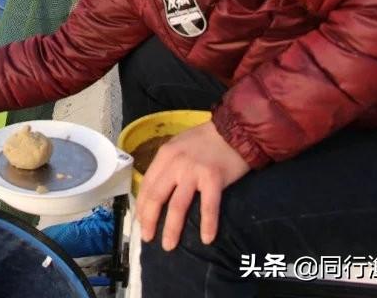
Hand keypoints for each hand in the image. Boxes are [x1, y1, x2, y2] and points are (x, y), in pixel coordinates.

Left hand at [136, 121, 250, 249]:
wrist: (235, 130)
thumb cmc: (206, 140)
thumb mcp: (179, 145)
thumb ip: (168, 165)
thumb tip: (157, 191)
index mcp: (165, 155)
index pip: (147, 185)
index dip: (142, 207)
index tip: (141, 222)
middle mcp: (175, 163)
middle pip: (157, 197)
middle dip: (150, 220)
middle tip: (148, 238)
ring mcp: (194, 171)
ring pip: (178, 206)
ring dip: (172, 229)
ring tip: (168, 245)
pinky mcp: (214, 179)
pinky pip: (208, 206)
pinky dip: (208, 224)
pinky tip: (206, 239)